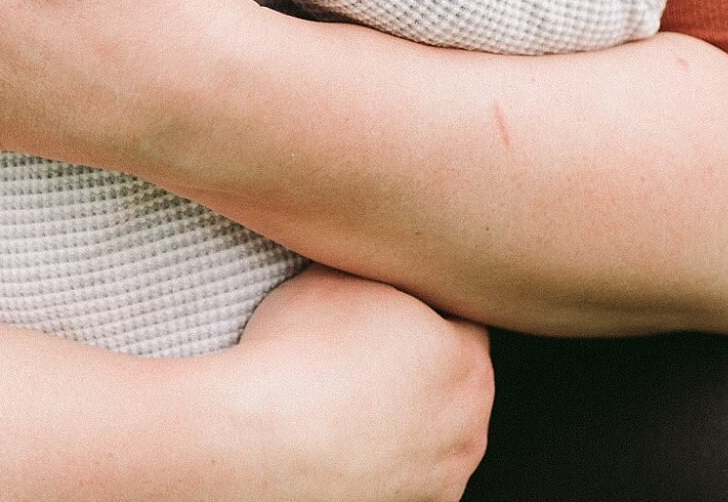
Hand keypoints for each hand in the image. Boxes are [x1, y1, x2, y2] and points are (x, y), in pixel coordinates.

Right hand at [221, 268, 491, 501]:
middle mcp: (470, 422)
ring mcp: (445, 476)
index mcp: (465, 356)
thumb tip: (373, 251)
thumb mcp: (336, 273)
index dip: (421, 310)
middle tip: (367, 358)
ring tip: (354, 405)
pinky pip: (413, 476)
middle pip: (455, 382)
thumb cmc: (292, 357)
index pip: (460, 319)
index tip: (387, 313)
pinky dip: (391, 462)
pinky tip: (351, 444)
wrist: (257, 442)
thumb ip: (375, 266)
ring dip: (410, 419)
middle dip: (421, 368)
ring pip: (438, 434)